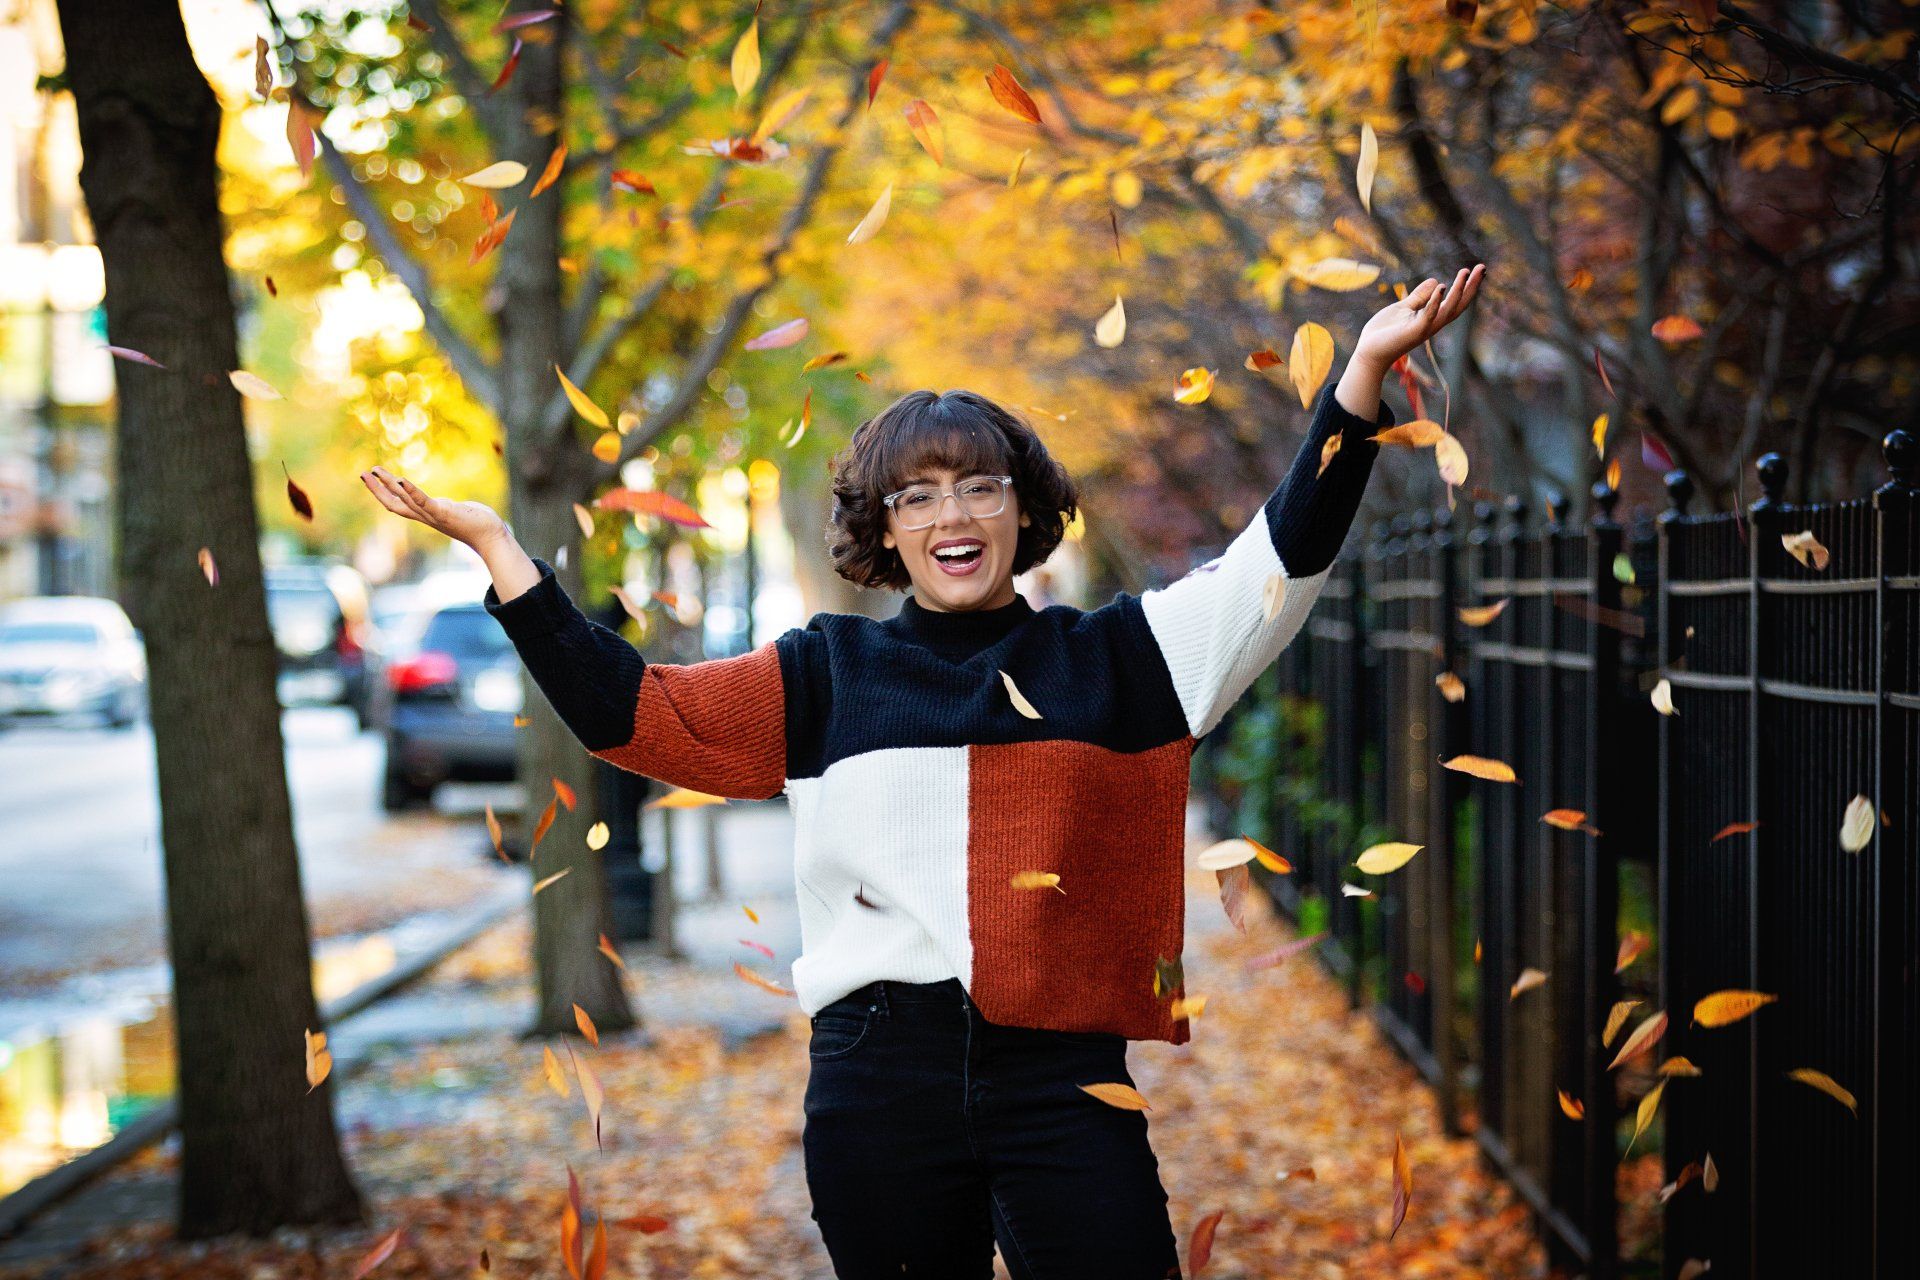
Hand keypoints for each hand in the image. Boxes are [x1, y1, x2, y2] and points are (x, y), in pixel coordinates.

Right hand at [360, 465, 508, 549]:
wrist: (491, 537)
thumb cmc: (476, 523)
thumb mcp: (453, 512)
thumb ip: (444, 507)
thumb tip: (443, 504)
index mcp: (426, 515)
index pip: (398, 505)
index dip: (383, 493)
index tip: (372, 479)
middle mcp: (426, 518)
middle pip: (394, 504)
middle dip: (377, 490)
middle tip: (363, 474)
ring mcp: (433, 516)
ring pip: (404, 500)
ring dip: (389, 485)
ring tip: (376, 471)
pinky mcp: (444, 513)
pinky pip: (424, 502)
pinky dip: (411, 491)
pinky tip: (401, 480)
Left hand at [1353, 264, 1485, 374]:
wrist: (1369, 351)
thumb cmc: (1385, 332)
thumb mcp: (1404, 308)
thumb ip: (1419, 296)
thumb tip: (1437, 281)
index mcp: (1432, 317)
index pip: (1455, 301)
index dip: (1467, 286)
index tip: (1476, 269)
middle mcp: (1433, 323)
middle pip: (1458, 304)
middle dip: (1471, 287)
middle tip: (1482, 267)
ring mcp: (1425, 328)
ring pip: (1448, 309)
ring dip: (1458, 291)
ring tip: (1465, 272)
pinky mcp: (1413, 332)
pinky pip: (1428, 316)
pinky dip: (1435, 302)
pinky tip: (1442, 287)